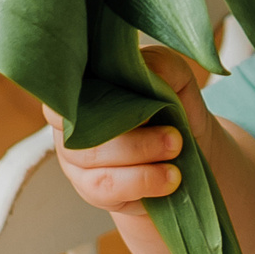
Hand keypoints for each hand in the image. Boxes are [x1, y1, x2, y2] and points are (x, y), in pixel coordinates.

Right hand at [44, 45, 207, 215]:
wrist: (191, 155)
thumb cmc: (175, 108)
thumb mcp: (176, 78)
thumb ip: (161, 65)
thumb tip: (146, 70)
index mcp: (84, 85)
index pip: (63, 84)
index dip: (86, 91)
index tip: (130, 97)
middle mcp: (70, 120)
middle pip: (80, 124)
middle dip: (131, 133)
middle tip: (175, 137)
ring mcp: (75, 155)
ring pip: (92, 157)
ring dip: (138, 156)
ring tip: (176, 153)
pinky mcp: (88, 187)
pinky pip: (104, 187)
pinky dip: (141, 182)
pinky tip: (169, 179)